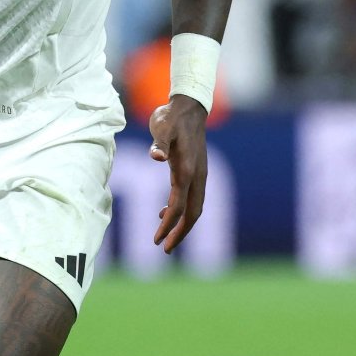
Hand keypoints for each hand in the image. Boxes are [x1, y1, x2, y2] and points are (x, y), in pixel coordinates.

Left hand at [149, 95, 207, 253]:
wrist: (189, 106)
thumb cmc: (171, 117)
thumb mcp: (162, 128)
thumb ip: (159, 144)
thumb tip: (156, 157)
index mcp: (187, 171)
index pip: (179, 206)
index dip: (169, 225)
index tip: (156, 240)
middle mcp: (197, 176)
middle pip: (193, 214)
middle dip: (179, 233)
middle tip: (164, 249)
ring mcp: (199, 174)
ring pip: (194, 207)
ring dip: (181, 224)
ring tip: (165, 237)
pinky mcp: (196, 170)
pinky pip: (191, 197)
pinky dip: (180, 209)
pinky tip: (163, 211)